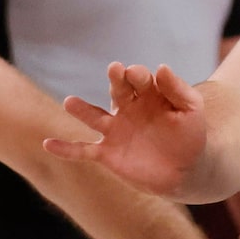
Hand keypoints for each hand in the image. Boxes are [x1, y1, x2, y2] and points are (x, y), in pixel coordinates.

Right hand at [49, 62, 210, 194]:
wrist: (187, 171)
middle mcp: (127, 108)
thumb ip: (178, 90)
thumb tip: (161, 67)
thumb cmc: (191, 136)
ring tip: (69, 102)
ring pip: (93, 117)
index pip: (138, 79)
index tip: (140, 75)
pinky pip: (83, 150)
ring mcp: (115, 130)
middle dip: (116, 80)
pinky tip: (48, 144)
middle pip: (117, 90)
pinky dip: (65, 149)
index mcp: (147, 94)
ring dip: (81, 109)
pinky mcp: (107, 153)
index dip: (138, 75)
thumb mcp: (191, 110)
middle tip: (116, 70)